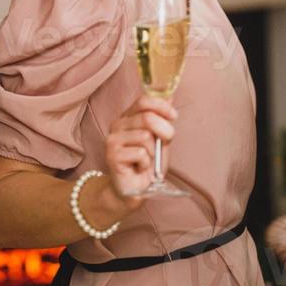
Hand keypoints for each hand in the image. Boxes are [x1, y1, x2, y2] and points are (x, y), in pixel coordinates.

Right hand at [100, 95, 177, 214]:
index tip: (174, 116)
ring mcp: (113, 139)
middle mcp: (118, 125)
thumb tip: (170, 96)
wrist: (133, 190)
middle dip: (164, 131)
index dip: (161, 106)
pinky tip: (139, 168)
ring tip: (146, 160)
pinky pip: (140, 153)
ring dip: (153, 152)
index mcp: (128, 117)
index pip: (143, 101)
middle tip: (163, 144)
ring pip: (145, 137)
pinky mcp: (112, 155)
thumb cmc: (147, 164)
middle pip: (147, 118)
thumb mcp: (159, 139)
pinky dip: (146, 164)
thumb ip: (162, 119)